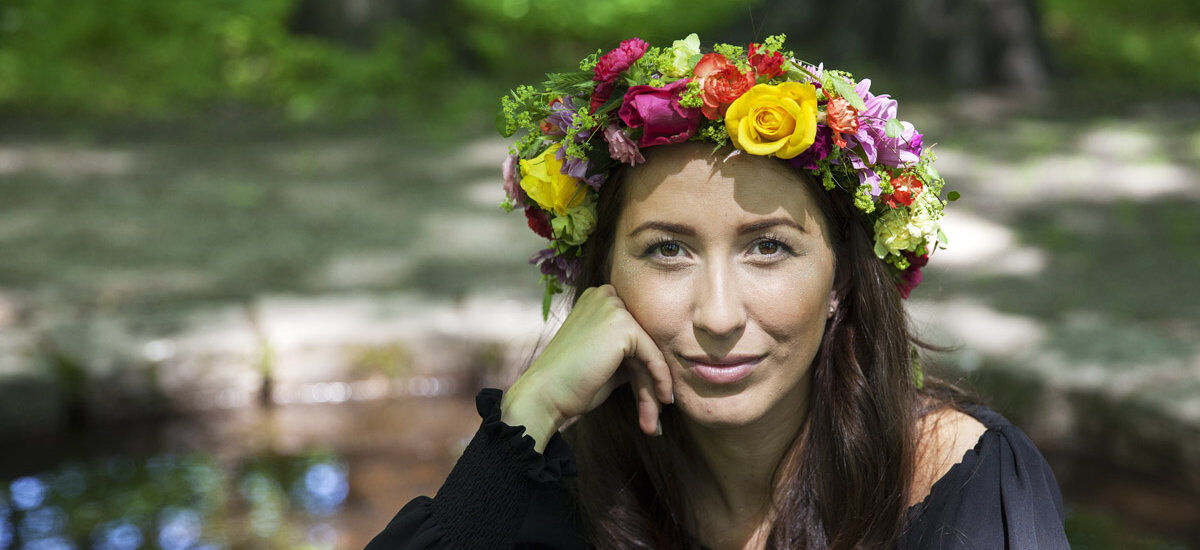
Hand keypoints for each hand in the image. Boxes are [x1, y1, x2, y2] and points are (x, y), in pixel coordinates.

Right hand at [504, 284, 673, 439]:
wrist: (545, 394)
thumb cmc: (571, 382)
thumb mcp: (605, 360)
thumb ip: (630, 352)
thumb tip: (662, 362)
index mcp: (597, 300)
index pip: (634, 332)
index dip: (644, 365)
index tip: (654, 394)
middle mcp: (605, 296)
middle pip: (643, 341)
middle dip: (651, 379)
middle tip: (657, 411)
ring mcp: (613, 308)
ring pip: (649, 351)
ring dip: (654, 387)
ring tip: (655, 421)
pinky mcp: (623, 325)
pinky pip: (653, 356)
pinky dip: (661, 380)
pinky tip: (663, 401)